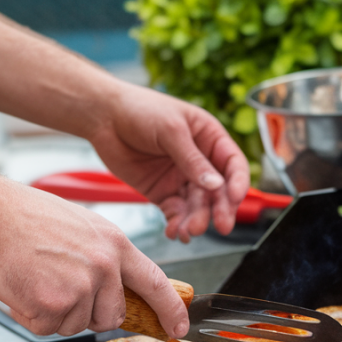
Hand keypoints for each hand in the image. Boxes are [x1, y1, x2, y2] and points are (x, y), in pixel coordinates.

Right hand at [0, 182, 189, 337]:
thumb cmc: (25, 216)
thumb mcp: (82, 226)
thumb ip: (104, 256)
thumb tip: (114, 286)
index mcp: (114, 244)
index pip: (154, 282)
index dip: (170, 309)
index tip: (178, 327)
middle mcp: (103, 266)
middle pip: (110, 316)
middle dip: (88, 313)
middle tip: (59, 288)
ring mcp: (80, 287)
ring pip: (75, 325)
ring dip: (54, 313)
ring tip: (36, 279)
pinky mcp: (53, 305)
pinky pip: (47, 328)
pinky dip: (30, 317)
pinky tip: (23, 288)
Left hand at [85, 83, 249, 242]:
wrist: (103, 117)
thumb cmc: (140, 110)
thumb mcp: (171, 131)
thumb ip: (192, 160)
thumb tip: (216, 185)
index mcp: (209, 139)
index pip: (233, 165)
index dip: (238, 183)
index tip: (235, 198)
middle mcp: (199, 161)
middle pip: (218, 191)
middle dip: (220, 209)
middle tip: (222, 226)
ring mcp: (181, 179)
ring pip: (197, 206)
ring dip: (197, 220)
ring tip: (190, 231)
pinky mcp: (162, 192)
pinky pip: (175, 213)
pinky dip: (177, 224)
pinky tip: (175, 232)